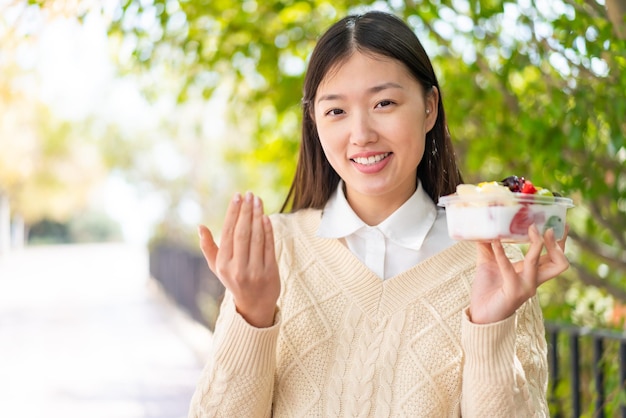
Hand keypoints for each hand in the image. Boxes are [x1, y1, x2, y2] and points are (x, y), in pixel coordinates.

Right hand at [198, 191, 279, 327]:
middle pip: (243, 233)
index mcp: (223, 265)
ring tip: (258, 200)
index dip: (233, 213)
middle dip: (246, 211)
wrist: (254, 305)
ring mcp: (255, 271)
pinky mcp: (270, 272)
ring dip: (258, 216)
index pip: (228, 233)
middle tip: (249, 194)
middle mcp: (238, 268)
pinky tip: (266, 216)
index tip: (237, 196)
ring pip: (257, 238)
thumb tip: (200, 227)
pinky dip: (268, 230)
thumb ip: (208, 247)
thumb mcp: (217, 267)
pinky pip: (269, 246)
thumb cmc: (233, 280)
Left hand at [469, 224, 568, 323]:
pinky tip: (495, 242)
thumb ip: (488, 246)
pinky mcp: (513, 291)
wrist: (479, 315)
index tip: (561, 223)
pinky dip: (502, 253)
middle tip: (547, 227)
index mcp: (532, 273)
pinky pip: (509, 269)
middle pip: (559, 262)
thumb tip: (483, 227)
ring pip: (541, 264)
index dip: (561, 241)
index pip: (555, 257)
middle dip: (556, 244)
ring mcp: (526, 287)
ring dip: (537, 246)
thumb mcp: (488, 263)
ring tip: (531, 229)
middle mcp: (534, 280)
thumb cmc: (487, 290)